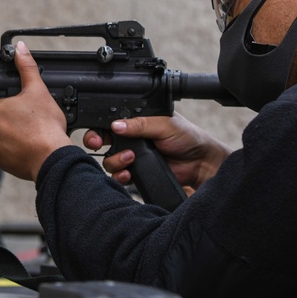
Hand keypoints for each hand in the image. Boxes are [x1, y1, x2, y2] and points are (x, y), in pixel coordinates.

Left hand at [0, 41, 72, 180]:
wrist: (51, 157)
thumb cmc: (44, 126)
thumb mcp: (38, 90)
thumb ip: (27, 67)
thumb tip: (20, 48)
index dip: (8, 104)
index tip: (21, 108)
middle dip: (9, 120)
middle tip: (28, 121)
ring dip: (11, 135)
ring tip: (30, 134)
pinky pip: (3, 153)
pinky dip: (13, 150)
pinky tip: (28, 146)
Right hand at [86, 114, 231, 192]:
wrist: (200, 163)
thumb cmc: (188, 137)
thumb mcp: (165, 124)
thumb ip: (140, 124)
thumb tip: (117, 125)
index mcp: (136, 121)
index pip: (111, 121)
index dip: (99, 127)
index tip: (96, 133)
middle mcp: (131, 138)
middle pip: (103, 140)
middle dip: (96, 142)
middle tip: (98, 144)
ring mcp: (133, 156)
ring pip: (109, 160)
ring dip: (114, 160)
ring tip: (129, 158)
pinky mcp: (137, 172)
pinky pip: (120, 176)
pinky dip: (120, 175)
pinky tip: (128, 173)